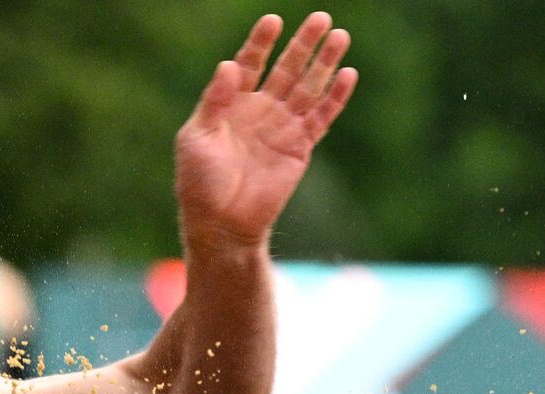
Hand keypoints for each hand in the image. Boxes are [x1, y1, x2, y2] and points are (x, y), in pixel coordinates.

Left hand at [175, 12, 357, 246]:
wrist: (221, 222)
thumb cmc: (200, 182)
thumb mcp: (197, 138)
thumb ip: (213, 101)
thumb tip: (228, 64)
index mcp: (231, 104)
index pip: (249, 64)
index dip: (261, 43)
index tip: (273, 20)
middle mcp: (260, 110)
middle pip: (285, 69)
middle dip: (303, 44)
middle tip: (321, 18)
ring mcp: (282, 127)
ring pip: (307, 87)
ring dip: (324, 63)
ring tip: (340, 36)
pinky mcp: (300, 146)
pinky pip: (321, 117)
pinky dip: (334, 97)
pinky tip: (347, 75)